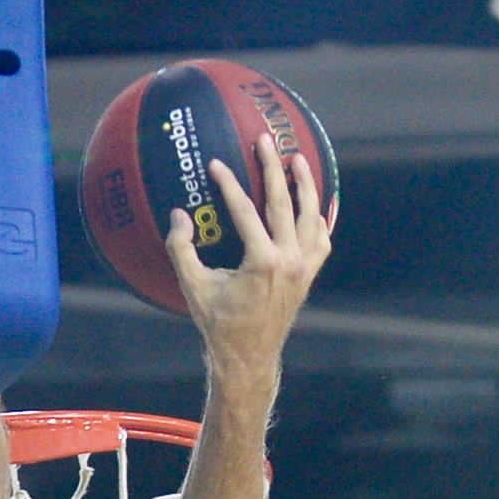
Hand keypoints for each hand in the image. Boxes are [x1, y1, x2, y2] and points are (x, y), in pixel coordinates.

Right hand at [166, 135, 329, 374]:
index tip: (217, 165)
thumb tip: (178, 216)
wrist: (248, 358)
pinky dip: (318, 219)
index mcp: (263, 262)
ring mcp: (303, 269)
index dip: (230, 185)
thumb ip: (181, 250)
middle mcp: (289, 261)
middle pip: (283, 203)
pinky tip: (311, 203)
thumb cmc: (219, 324)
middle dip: (273, 168)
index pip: (246, 211)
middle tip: (265, 141)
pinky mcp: (307, 276)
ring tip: (297, 159)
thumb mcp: (193, 288)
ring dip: (305, 186)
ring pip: (311, 217)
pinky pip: (320, 240)